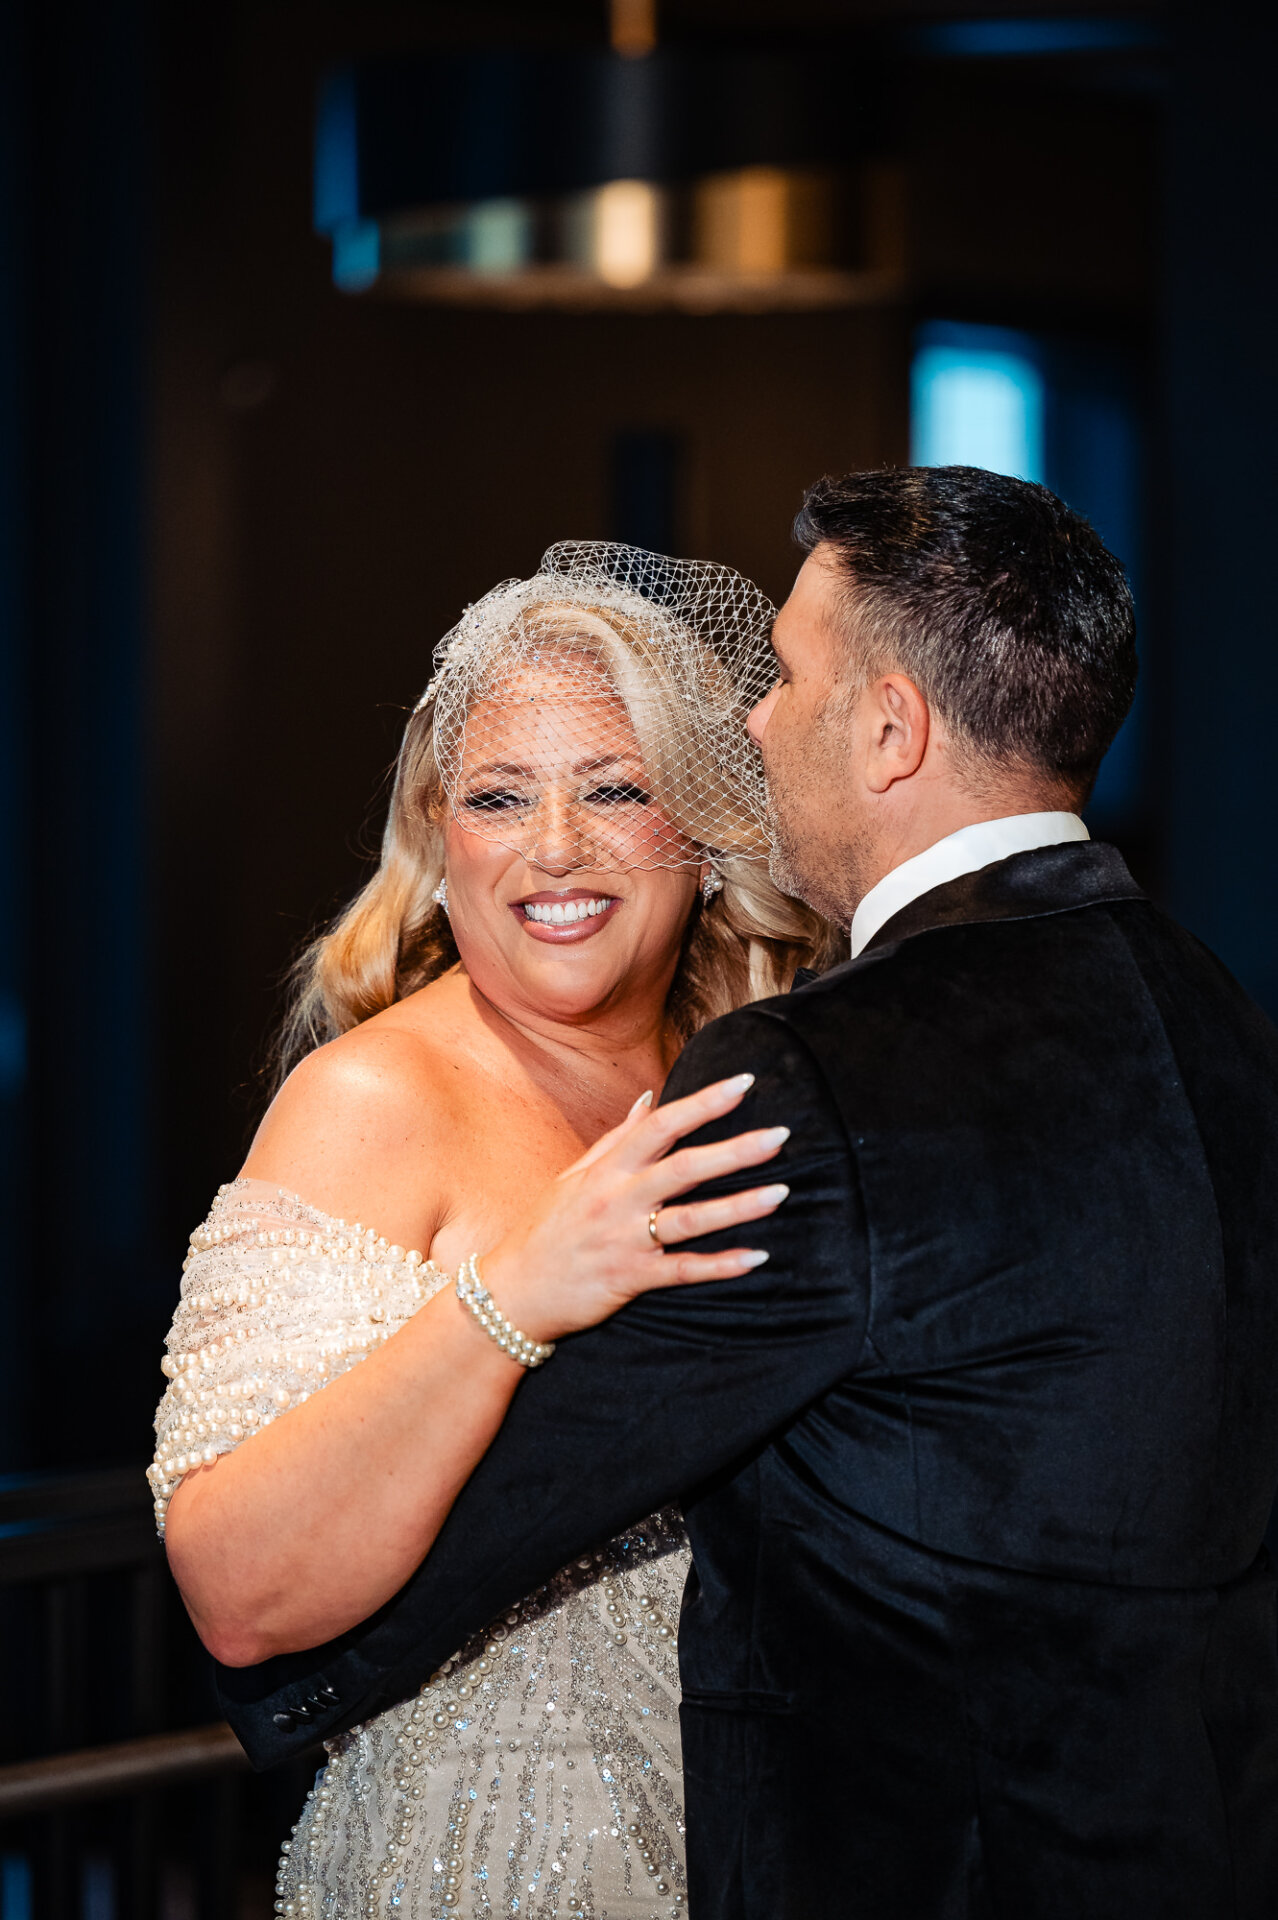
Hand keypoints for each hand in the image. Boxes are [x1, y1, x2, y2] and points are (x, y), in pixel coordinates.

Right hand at [478, 1074, 788, 1344]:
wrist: (513, 1292)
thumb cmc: (546, 1230)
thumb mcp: (573, 1176)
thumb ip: (616, 1139)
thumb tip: (649, 1098)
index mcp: (607, 1169)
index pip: (661, 1125)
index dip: (704, 1102)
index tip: (745, 1082)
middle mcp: (617, 1200)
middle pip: (683, 1167)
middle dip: (734, 1150)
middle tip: (781, 1135)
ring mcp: (624, 1241)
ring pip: (689, 1219)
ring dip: (738, 1206)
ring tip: (782, 1192)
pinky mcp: (630, 1279)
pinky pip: (683, 1271)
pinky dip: (720, 1265)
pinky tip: (756, 1256)